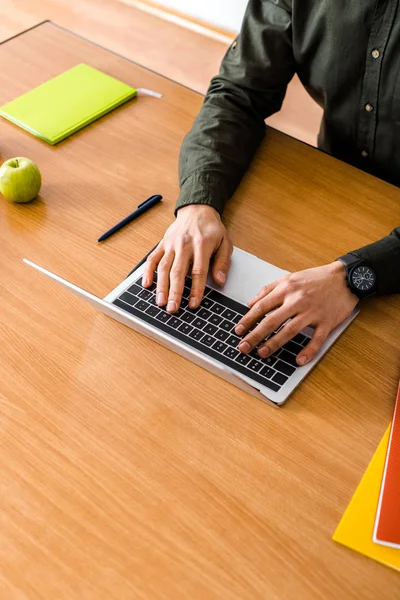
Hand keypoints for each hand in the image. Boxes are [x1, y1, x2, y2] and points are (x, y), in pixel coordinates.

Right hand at [142, 204, 232, 312]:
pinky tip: (146, 284)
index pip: (198, 271)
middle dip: (174, 292)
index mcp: (202, 245)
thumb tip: (220, 281)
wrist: (197, 209)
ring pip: (163, 267)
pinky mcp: (162, 243)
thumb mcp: (225, 243)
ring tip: (160, 302)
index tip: (194, 304)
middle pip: (178, 272)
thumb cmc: (212, 229)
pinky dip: (147, 272)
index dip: (196, 289)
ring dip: (161, 286)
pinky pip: (152, 258)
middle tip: (173, 308)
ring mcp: (171, 244)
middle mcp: (184, 244)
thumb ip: (222, 262)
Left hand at [234, 262, 358, 364]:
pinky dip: (308, 351)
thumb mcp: (290, 277)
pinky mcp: (327, 322)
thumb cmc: (317, 278)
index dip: (248, 320)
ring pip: (290, 331)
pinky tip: (299, 360)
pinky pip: (316, 339)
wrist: (346, 277)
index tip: (238, 331)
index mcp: (287, 289)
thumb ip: (269, 289)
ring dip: (274, 344)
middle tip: (244, 347)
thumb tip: (251, 302)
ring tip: (262, 353)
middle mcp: (297, 300)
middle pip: (271, 321)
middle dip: (255, 335)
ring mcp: (312, 312)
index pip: (261, 306)